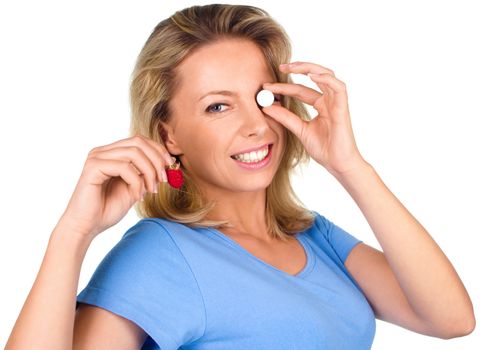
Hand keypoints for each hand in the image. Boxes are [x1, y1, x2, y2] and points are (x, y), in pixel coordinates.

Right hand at [58, 135, 174, 239]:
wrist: (86, 227)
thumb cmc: (107, 209)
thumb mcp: (134, 188)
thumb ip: (145, 174)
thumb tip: (166, 163)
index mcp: (111, 153)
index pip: (140, 141)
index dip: (159, 150)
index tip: (171, 166)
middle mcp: (103, 151)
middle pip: (138, 142)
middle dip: (156, 159)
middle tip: (164, 179)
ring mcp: (96, 157)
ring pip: (134, 153)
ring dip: (149, 172)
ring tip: (151, 191)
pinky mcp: (93, 167)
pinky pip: (124, 167)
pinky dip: (136, 182)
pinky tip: (137, 196)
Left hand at [262, 61, 368, 177]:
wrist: (338, 165)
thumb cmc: (324, 149)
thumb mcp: (299, 130)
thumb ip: (285, 117)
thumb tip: (266, 107)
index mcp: (320, 106)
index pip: (300, 90)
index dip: (284, 87)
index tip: (266, 86)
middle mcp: (329, 101)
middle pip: (315, 76)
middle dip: (298, 69)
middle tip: (281, 67)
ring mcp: (337, 103)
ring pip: (327, 75)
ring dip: (310, 68)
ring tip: (293, 67)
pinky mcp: (343, 108)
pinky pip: (338, 87)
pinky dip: (326, 79)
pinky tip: (312, 76)